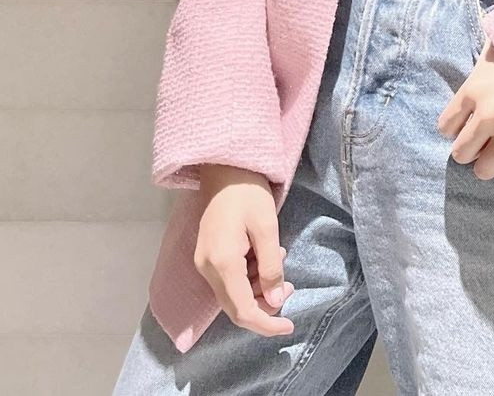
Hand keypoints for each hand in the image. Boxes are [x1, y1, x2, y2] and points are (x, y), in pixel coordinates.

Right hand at [194, 165, 295, 335]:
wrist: (224, 167)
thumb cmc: (248, 192)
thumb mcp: (267, 227)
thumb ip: (271, 267)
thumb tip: (275, 302)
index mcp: (222, 263)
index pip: (243, 311)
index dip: (266, 324)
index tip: (289, 326)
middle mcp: (207, 268)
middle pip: (236, 307)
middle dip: (265, 304)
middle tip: (289, 286)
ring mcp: (204, 262)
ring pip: (233, 294)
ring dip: (258, 287)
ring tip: (278, 258)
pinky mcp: (207, 255)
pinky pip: (228, 279)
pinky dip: (249, 276)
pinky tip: (264, 255)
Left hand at [436, 38, 493, 179]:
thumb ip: (481, 66)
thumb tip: (474, 62)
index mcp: (473, 90)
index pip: (446, 126)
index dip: (456, 128)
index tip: (467, 125)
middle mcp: (487, 115)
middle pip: (461, 153)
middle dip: (471, 150)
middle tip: (484, 142)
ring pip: (485, 170)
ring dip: (492, 161)